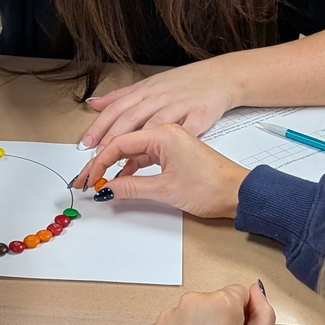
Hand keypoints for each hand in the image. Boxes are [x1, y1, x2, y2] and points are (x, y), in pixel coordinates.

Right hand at [73, 124, 247, 219]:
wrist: (240, 192)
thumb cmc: (212, 186)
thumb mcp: (166, 190)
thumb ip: (132, 187)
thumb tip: (107, 188)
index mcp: (162, 133)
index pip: (119, 143)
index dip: (98, 162)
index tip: (88, 178)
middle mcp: (163, 131)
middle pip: (121, 143)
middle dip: (100, 162)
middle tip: (84, 178)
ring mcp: (168, 140)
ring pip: (131, 148)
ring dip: (114, 164)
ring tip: (98, 180)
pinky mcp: (173, 150)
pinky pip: (143, 154)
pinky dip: (130, 166)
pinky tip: (120, 178)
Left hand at [79, 56, 236, 149]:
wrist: (220, 77)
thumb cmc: (184, 84)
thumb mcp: (149, 85)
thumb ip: (120, 97)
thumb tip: (94, 104)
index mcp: (145, 91)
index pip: (116, 110)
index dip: (99, 128)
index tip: (85, 146)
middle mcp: (159, 97)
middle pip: (129, 119)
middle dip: (110, 142)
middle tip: (96, 162)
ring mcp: (179, 106)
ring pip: (152, 127)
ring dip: (136, 148)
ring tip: (121, 167)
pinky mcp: (199, 116)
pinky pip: (182, 134)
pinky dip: (170, 148)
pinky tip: (159, 162)